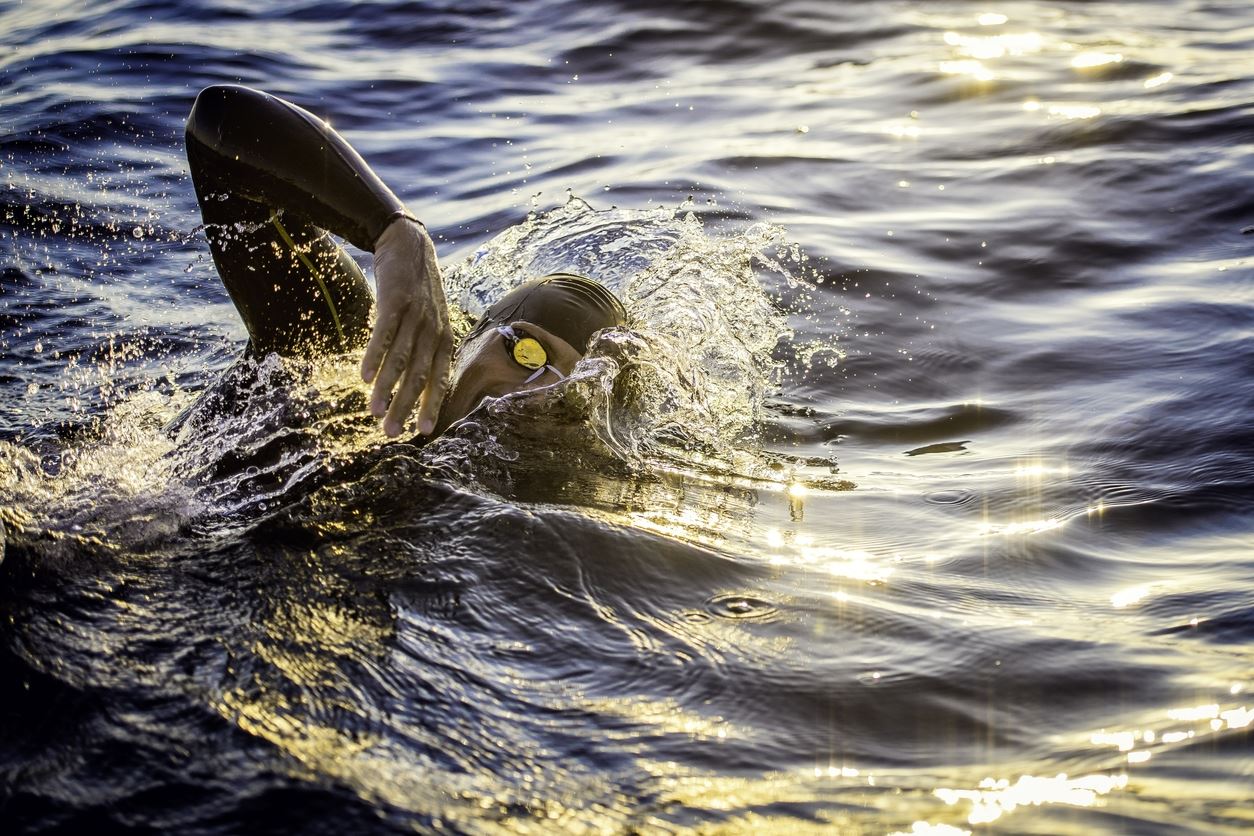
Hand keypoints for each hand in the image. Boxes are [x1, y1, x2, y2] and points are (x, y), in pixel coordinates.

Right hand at [361, 217, 452, 436]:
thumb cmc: (419, 291)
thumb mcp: (432, 321)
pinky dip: (374, 357)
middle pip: (419, 376)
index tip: (422, 432)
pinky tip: (364, 377)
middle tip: (390, 432)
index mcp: (445, 339)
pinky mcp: (396, 302)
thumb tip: (415, 384)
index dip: (431, 405)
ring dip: (386, 389)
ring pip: (400, 360)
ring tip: (374, 412)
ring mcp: (416, 316)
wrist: (409, 246)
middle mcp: (434, 330)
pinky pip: (384, 335)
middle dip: (405, 407)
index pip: (440, 379)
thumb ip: (426, 350)